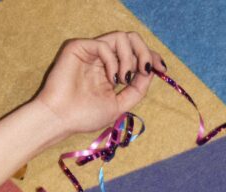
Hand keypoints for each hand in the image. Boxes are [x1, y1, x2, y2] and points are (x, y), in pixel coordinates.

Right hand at [35, 34, 166, 137]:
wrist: (62, 119)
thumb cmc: (85, 115)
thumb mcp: (119, 105)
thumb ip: (136, 90)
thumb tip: (151, 73)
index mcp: (112, 70)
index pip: (135, 54)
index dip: (150, 57)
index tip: (163, 69)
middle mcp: (103, 58)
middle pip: (131, 39)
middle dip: (144, 52)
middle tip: (146, 69)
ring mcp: (92, 51)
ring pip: (121, 38)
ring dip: (129, 58)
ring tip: (124, 79)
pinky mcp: (80, 47)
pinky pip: (104, 45)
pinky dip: (113, 62)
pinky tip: (111, 78)